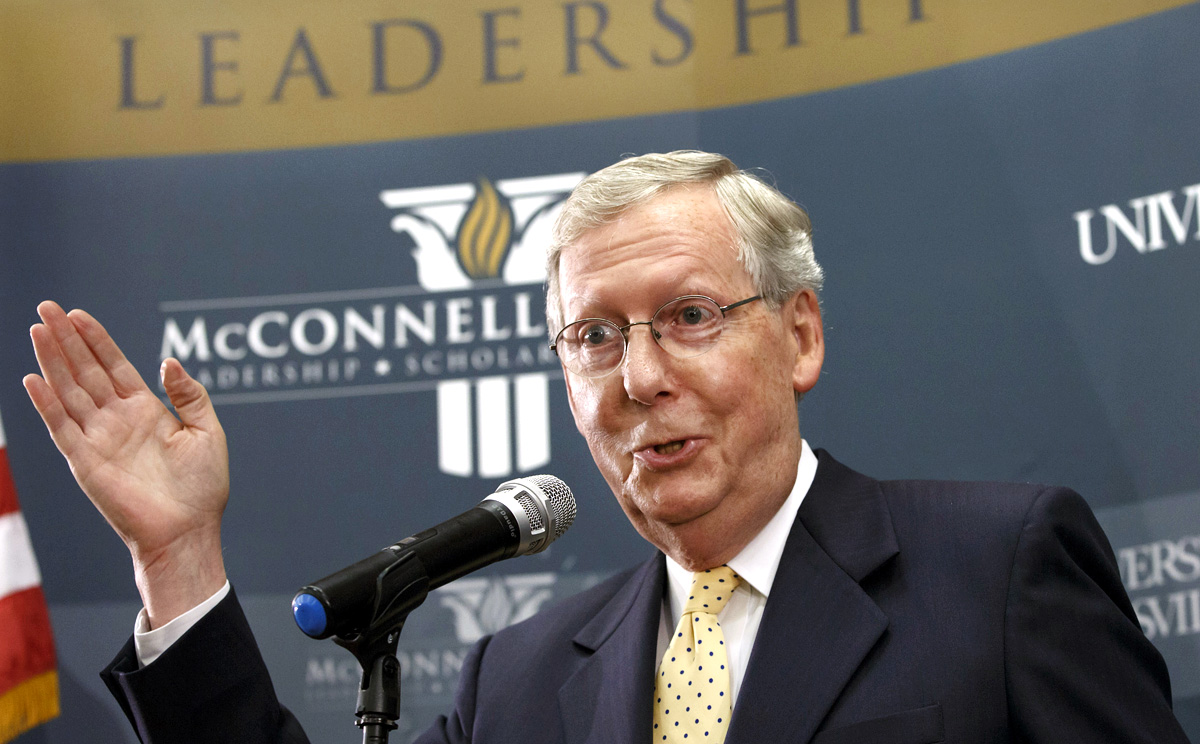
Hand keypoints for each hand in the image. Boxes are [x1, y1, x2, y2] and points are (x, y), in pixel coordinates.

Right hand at [24, 301, 228, 627]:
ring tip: (37, 329)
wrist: (188, 531)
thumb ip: (190, 395)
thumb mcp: (208, 432)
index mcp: (146, 410)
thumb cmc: (203, 488)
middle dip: (66, 339)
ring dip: (52, 361)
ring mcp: (99, 439)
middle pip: (85, 371)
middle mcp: (117, 420)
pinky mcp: (86, 463)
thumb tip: (167, 360)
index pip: (114, 366)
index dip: (96, 339)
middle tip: (47, 306)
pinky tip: (33, 379)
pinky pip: (61, 428)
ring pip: (70, 391)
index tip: (78, 314)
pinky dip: (46, 404)